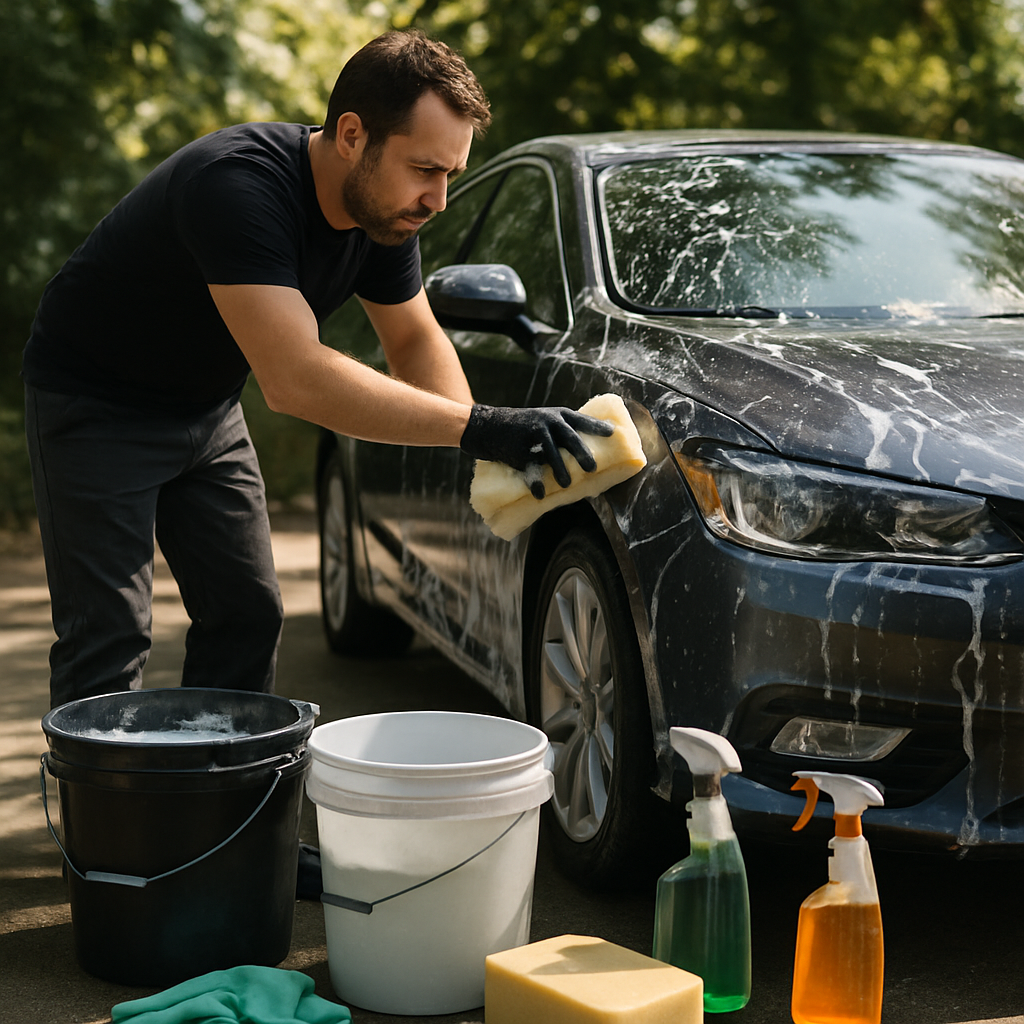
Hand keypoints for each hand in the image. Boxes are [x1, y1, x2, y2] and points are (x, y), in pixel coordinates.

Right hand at [460, 405, 614, 497]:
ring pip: (550, 454)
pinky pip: (530, 467)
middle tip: (592, 468)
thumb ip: (563, 431)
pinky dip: (535, 482)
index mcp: (557, 416)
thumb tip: (586, 451)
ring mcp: (532, 436)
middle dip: (581, 453)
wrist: (490, 426)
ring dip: (559, 470)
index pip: (581, 420)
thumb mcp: (544, 419)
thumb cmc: (523, 426)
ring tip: (567, 484)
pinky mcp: (519, 450)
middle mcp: (547, 423)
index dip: (596, 426)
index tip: (612, 434)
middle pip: (569, 437)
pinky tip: (540, 493)